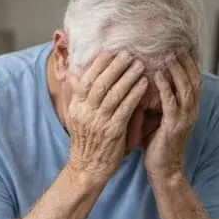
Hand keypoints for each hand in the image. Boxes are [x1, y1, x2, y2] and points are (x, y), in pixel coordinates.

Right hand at [66, 51, 148, 180]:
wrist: (88, 167)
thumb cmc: (86, 140)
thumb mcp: (76, 117)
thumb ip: (78, 96)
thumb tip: (74, 75)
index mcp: (76, 107)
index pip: (86, 80)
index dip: (98, 65)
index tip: (110, 52)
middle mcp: (86, 112)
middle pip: (101, 83)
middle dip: (116, 66)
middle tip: (128, 54)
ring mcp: (99, 122)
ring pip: (114, 93)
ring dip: (128, 77)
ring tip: (139, 65)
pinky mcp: (113, 131)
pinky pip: (126, 108)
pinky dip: (135, 94)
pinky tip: (144, 84)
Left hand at [143, 52, 199, 181]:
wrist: (163, 169)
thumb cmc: (157, 143)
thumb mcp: (159, 118)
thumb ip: (158, 100)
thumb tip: (146, 81)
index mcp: (189, 107)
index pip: (193, 78)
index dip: (188, 61)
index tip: (179, 44)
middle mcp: (191, 110)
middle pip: (193, 78)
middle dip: (184, 60)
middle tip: (175, 42)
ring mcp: (184, 118)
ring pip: (185, 87)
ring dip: (176, 68)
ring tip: (167, 52)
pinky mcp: (174, 126)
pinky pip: (171, 102)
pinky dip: (165, 86)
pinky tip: (157, 74)